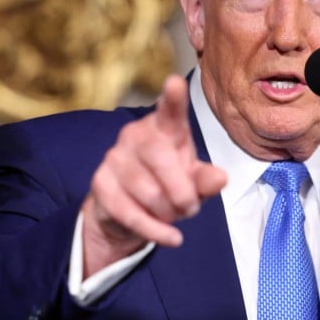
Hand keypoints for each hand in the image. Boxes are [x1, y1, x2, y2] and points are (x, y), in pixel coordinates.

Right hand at [81, 75, 226, 277]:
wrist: (127, 211)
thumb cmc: (167, 184)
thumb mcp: (193, 182)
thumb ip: (206, 180)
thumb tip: (220, 178)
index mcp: (164, 128)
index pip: (169, 111)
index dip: (173, 98)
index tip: (175, 82)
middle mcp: (135, 135)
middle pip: (161, 159)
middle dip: (182, 192)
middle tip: (191, 208)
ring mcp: (114, 158)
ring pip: (149, 192)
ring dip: (169, 213)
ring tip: (174, 216)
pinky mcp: (100, 183)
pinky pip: (131, 212)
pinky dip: (155, 230)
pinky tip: (170, 237)